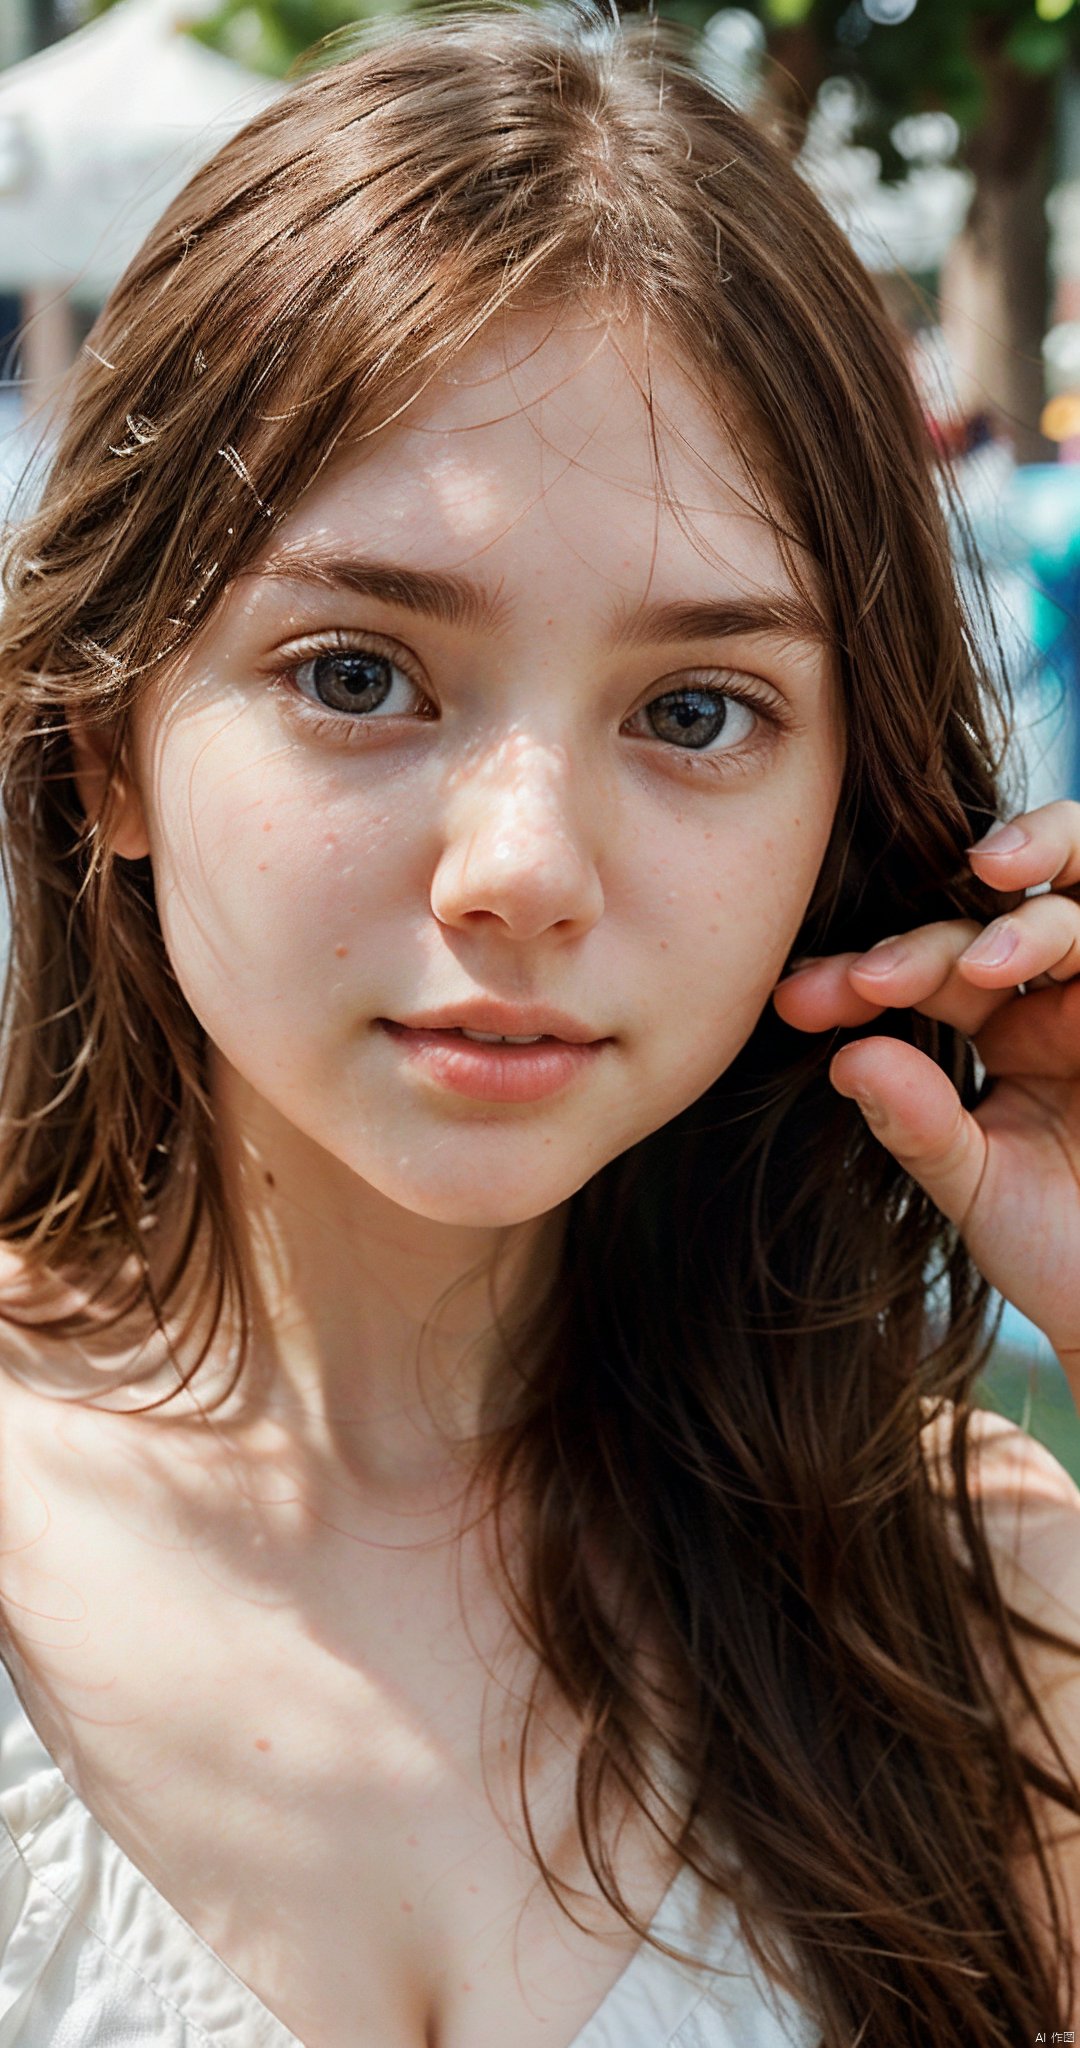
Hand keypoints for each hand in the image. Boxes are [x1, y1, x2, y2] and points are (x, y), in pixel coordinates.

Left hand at [773, 800, 1079, 1379]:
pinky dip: (1079, 942)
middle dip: (931, 917)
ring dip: (1028, 924)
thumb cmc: (1062, 1247)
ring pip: (1077, 913)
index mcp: (1006, 1022)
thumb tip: (849, 1060)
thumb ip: (919, 1125)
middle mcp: (1061, 997)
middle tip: (882, 965)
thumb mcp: (976, 1187)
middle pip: (1009, 902)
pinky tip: (1031, 970)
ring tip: (979, 966)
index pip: (927, 965)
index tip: (798, 1002)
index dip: (860, 973)